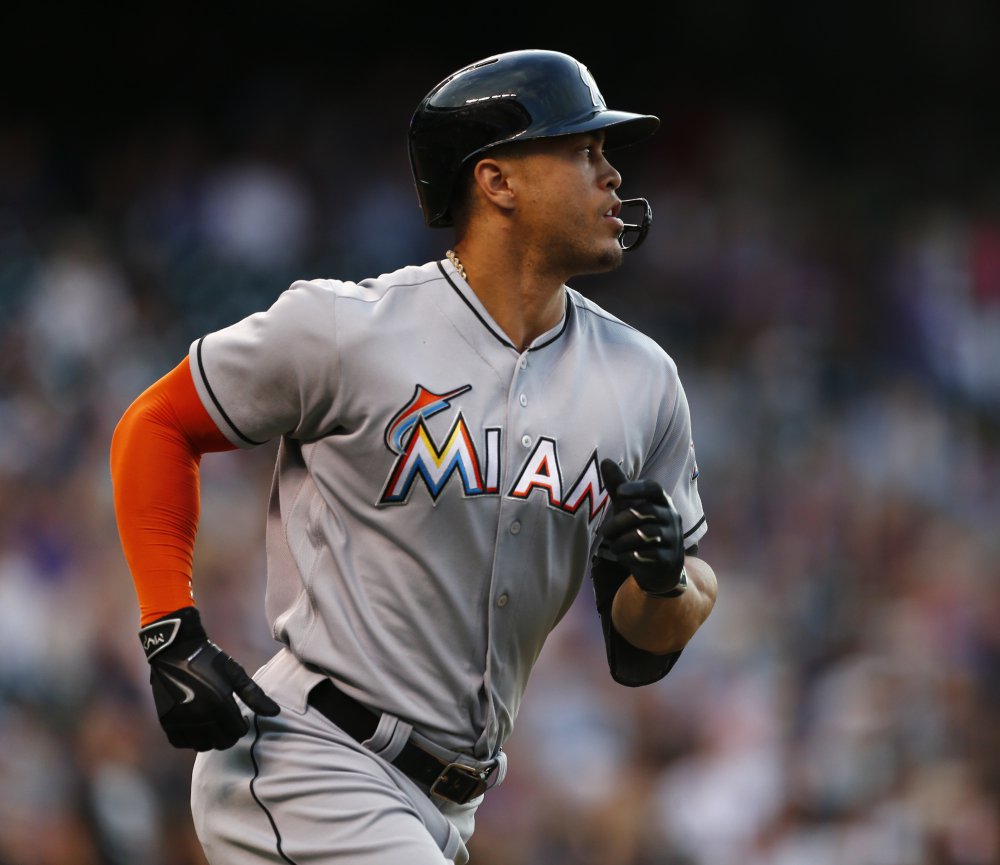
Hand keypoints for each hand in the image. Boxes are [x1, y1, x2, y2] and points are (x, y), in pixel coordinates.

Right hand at [139, 607, 278, 750]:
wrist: (174, 651)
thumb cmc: (209, 659)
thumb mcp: (235, 673)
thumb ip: (255, 695)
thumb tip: (275, 712)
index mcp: (219, 703)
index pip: (238, 732)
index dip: (243, 725)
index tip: (241, 717)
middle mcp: (199, 716)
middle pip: (222, 743)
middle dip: (229, 734)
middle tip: (229, 722)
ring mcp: (181, 720)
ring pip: (202, 746)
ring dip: (210, 738)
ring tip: (213, 724)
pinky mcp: (167, 721)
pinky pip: (181, 743)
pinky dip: (190, 739)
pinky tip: (196, 726)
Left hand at [600, 459, 686, 596]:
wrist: (660, 568)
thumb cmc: (641, 530)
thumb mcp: (629, 508)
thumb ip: (618, 486)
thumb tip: (604, 460)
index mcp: (662, 502)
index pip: (654, 488)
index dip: (637, 488)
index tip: (619, 492)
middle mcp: (671, 517)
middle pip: (646, 511)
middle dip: (620, 522)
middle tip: (605, 532)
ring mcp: (673, 538)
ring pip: (646, 533)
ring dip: (622, 541)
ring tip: (613, 546)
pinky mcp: (669, 558)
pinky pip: (648, 554)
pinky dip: (630, 556)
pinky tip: (623, 557)